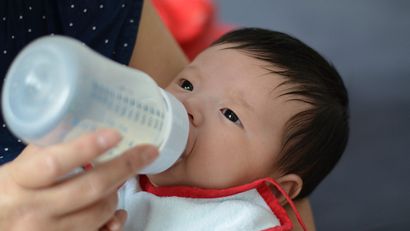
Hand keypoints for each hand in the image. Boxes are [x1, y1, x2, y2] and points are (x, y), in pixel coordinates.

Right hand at [0, 129, 157, 230]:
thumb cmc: (6, 196)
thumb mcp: (15, 171)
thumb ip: (45, 151)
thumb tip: (79, 126)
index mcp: (19, 182)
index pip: (55, 163)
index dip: (86, 148)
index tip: (114, 134)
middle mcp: (34, 211)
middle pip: (90, 188)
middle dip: (124, 167)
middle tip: (147, 152)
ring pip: (99, 213)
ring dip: (116, 194)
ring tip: (118, 181)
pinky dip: (113, 222)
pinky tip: (117, 213)